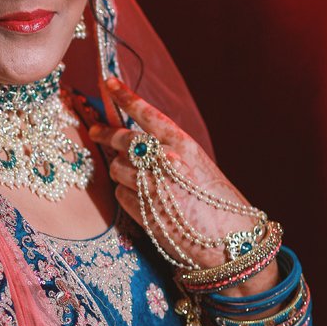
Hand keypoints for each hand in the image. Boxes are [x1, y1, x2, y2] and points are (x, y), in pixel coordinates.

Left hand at [88, 77, 260, 272]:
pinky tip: (142, 199)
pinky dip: (126, 194)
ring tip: (135, 177)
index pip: (147, 115)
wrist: (232, 242)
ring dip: (120, 170)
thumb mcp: (199, 166)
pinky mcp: (144, 212)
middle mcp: (167, 163)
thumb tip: (135, 142)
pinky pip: (121, 194)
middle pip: (122, 140)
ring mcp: (154, 187)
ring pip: (117, 168)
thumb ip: (169, 152)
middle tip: (94, 131)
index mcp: (183, 146)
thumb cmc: (218, 203)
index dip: (125, 97)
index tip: (109, 83)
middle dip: (105, 133)